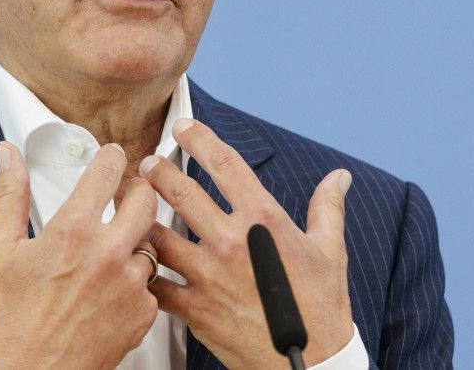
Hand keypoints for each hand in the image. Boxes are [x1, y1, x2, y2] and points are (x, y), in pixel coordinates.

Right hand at [0, 141, 159, 368]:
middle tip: (128, 194)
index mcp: (74, 229)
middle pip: (146, 199)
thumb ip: (9, 195)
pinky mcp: (144, 311)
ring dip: (138, 238)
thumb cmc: (15, 316)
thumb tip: (7, 155)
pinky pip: (151, 282)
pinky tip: (115, 287)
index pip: (107, 172)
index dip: (111, 157)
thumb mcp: (2, 248)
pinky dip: (137, 280)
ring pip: (152, 241)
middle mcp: (108, 252)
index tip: (112, 156)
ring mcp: (130, 282)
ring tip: (117, 247)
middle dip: (138, 191)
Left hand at [139, 119, 353, 368]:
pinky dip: (144, 270)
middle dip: (157, 171)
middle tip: (147, 165)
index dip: (199, 139)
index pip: (225, 164)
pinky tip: (139, 262)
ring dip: (141, 218)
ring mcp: (209, 275)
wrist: (309, 364)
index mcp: (263, 220)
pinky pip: (156, 283)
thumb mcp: (330, 252)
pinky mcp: (195, 308)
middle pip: (180, 191)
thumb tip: (339, 178)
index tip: (184, 128)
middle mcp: (232, 241)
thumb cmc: (321, 309)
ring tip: (133, 208)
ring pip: (158, 234)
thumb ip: (328, 209)